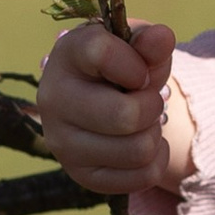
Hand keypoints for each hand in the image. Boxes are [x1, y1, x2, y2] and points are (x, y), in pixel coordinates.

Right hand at [37, 16, 197, 197]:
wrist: (103, 99)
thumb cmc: (122, 65)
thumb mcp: (136, 46)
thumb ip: (150, 41)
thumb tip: (162, 37)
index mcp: (65, 55)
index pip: (100, 53)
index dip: (135, 64)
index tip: (139, 71)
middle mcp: (53, 100)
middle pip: (125, 116)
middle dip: (152, 106)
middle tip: (147, 99)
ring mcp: (62, 143)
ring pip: (138, 150)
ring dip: (154, 134)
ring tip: (142, 122)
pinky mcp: (81, 175)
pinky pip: (143, 177)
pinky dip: (156, 160)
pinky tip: (141, 142)